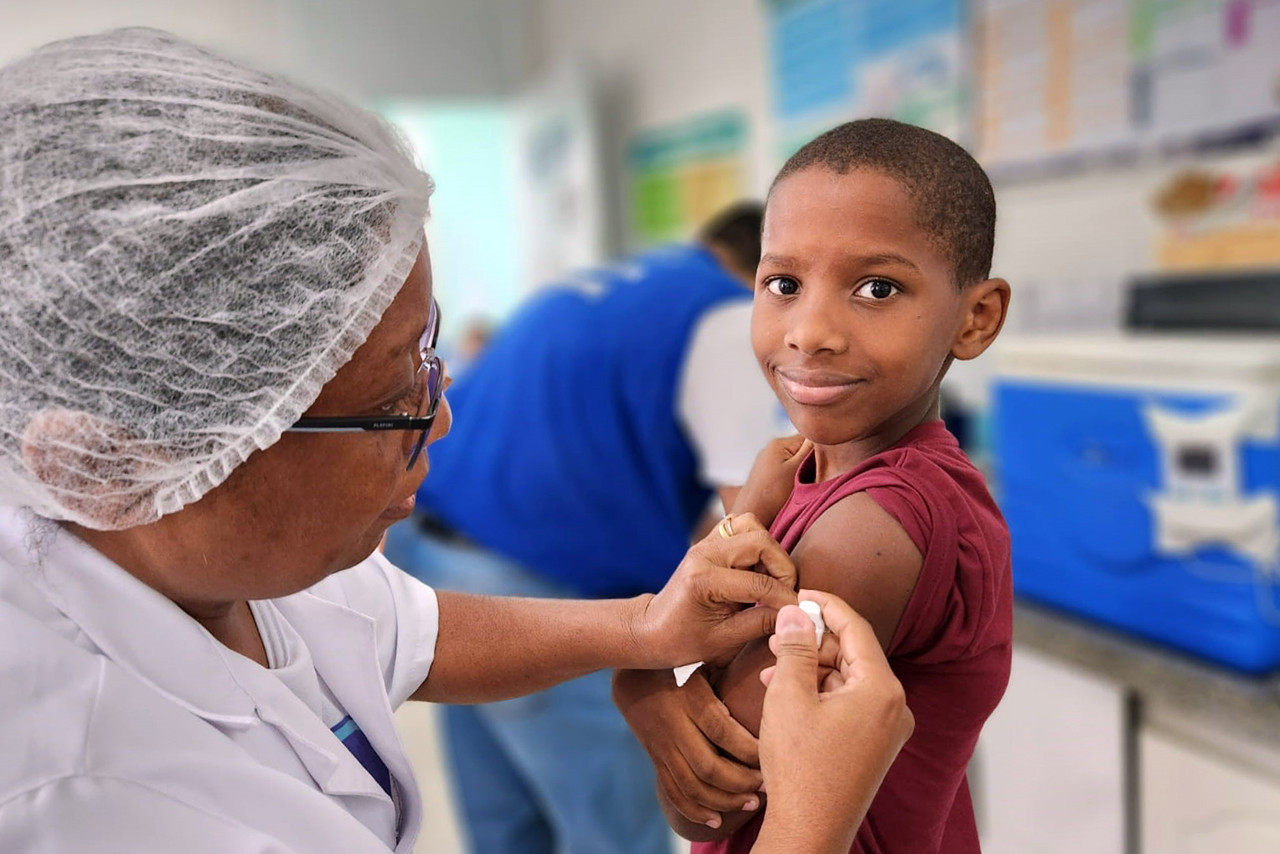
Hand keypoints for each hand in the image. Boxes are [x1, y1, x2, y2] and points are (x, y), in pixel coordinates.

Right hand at [613, 668, 761, 829]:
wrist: (631, 674)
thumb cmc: (681, 658)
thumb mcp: (703, 653)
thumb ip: (733, 658)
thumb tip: (777, 650)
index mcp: (689, 697)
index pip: (722, 731)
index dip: (750, 748)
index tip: (775, 751)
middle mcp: (673, 725)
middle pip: (709, 767)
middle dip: (742, 781)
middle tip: (768, 783)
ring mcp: (661, 746)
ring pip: (692, 786)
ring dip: (725, 800)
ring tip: (753, 801)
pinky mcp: (655, 759)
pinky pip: (673, 791)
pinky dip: (695, 810)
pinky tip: (716, 819)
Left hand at [632, 512, 798, 668]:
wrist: (652, 630)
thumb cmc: (682, 640)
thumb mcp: (724, 640)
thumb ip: (761, 623)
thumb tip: (795, 614)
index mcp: (703, 579)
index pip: (759, 582)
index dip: (785, 598)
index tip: (798, 612)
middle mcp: (704, 553)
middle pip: (760, 541)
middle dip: (781, 568)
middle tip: (784, 593)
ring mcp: (704, 543)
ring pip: (751, 526)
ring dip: (770, 551)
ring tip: (771, 580)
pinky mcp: (708, 541)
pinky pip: (740, 526)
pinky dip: (757, 542)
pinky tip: (759, 568)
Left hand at [731, 435, 810, 526]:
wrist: (752, 512)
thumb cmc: (774, 493)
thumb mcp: (797, 469)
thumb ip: (809, 450)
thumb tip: (818, 434)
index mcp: (778, 443)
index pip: (807, 437)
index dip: (818, 450)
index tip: (821, 464)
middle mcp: (770, 448)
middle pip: (800, 448)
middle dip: (809, 459)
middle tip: (811, 475)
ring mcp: (766, 459)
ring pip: (793, 459)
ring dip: (800, 468)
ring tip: (799, 483)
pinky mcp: (764, 472)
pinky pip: (784, 467)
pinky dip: (790, 475)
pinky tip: (789, 487)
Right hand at [753, 592, 914, 853]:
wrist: (809, 831)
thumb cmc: (800, 768)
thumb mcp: (789, 696)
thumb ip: (795, 648)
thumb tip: (796, 612)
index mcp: (882, 689)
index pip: (855, 627)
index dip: (825, 604)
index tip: (799, 593)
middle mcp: (895, 707)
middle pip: (852, 652)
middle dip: (813, 642)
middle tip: (777, 636)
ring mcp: (888, 729)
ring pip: (848, 678)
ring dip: (811, 669)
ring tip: (772, 669)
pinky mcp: (875, 745)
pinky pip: (850, 703)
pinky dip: (820, 693)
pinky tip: (787, 695)